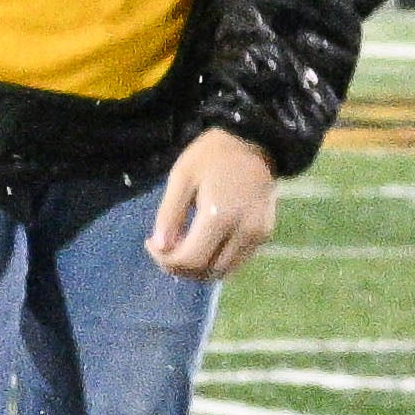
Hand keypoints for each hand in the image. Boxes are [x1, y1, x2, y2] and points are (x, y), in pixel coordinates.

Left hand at [149, 127, 279, 280]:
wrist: (254, 142)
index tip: (150, 243)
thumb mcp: (182, 177)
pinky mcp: (264, 235)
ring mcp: (258, 236)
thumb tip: (160, 247)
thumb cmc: (212, 156)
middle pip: (208, 272)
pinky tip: (201, 243)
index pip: (191, 260)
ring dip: (198, 268)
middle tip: (162, 249)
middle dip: (180, 268)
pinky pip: (236, 261)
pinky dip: (215, 260)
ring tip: (180, 248)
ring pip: (224, 271)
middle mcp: (244, 233)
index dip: (166, 260)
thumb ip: (169, 214)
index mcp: (220, 217)